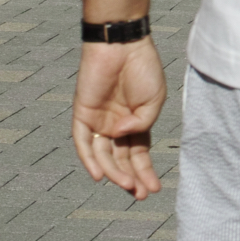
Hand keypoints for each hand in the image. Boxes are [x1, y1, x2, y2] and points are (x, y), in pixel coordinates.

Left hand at [72, 40, 166, 198]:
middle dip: (131, 178)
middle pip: (121, 159)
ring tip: (127, 185)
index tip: (154, 190)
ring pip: (104, 155)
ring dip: (115, 172)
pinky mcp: (83, 114)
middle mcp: (115, 126)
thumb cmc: (144, 69)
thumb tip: (123, 137)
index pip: (138, 155)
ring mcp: (99, 121)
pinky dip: (89, 159)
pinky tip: (99, 175)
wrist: (124, 46)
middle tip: (140, 194)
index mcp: (135, 123)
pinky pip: (82, 142)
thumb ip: (143, 123)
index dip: (145, 172)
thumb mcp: (155, 100)